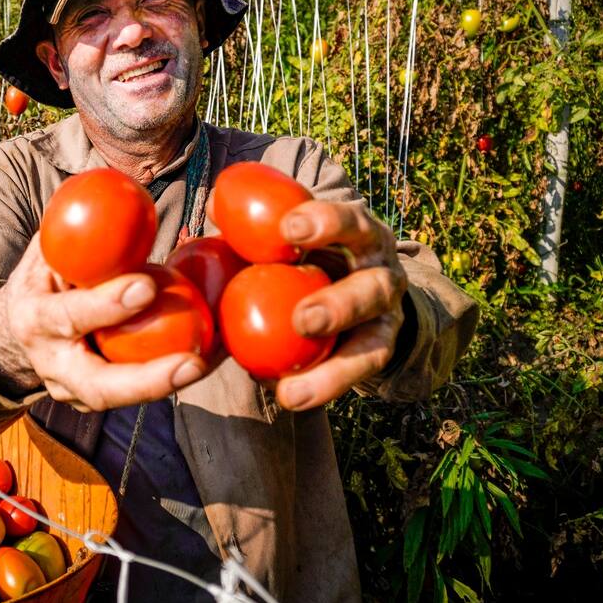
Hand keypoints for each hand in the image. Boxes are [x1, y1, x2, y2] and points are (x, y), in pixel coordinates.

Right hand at [0, 234, 210, 411]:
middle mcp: (53, 366)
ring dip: (174, 382)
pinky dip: (178, 375)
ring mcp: (74, 392)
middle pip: (99, 387)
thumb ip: (77, 233)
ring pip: (124, 399)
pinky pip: (140, 391)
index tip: (146, 286)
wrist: (15, 333)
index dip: (106, 305)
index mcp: (35, 320)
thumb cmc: (43, 279)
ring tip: (214, 360)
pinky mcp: (97, 400)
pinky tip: (216, 355)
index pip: (69, 316)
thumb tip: (127, 198)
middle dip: (147, 379)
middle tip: (193, 362)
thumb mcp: (47, 252)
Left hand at [274, 201, 407, 409]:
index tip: (289, 229)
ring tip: (291, 392)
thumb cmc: (306, 253)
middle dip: (341, 305)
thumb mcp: (286, 236)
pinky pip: (354, 378)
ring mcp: (385, 319)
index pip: (351, 222)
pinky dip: (321, 388)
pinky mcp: (377, 354)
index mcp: (360, 234)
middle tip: (303, 321)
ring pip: (373, 346)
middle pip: (374, 288)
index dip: (326, 223)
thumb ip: (254, 227)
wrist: (352, 288)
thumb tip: (216, 206)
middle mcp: (382, 274)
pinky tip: (286, 396)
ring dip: (335, 370)